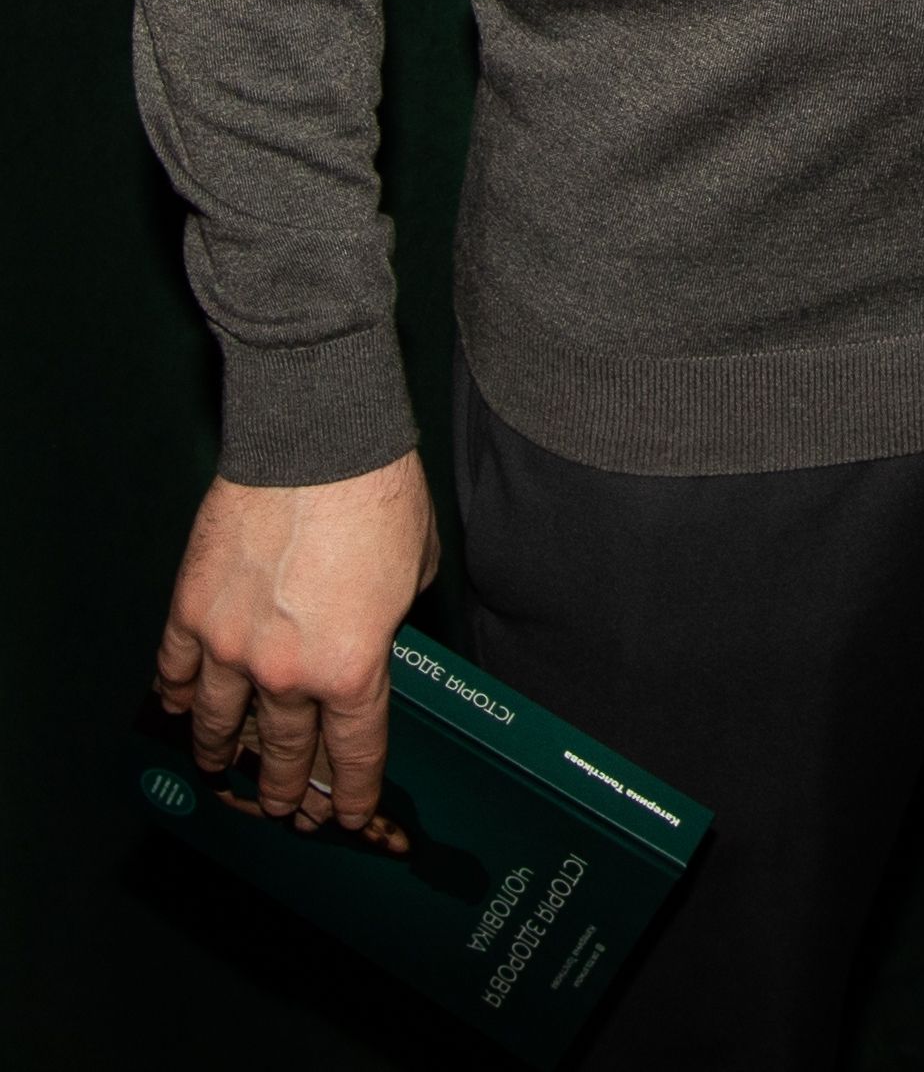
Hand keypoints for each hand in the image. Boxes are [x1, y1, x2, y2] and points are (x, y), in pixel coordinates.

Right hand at [153, 453, 437, 831]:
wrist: (318, 443)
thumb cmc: (380, 498)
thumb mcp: (416, 572)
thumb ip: (391, 621)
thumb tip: (374, 634)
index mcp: (351, 669)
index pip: (351, 752)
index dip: (346, 791)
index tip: (340, 816)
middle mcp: (286, 674)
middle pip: (281, 750)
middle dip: (284, 789)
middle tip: (281, 810)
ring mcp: (230, 646)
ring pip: (217, 723)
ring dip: (220, 754)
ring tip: (219, 772)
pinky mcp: (191, 610)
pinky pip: (173, 671)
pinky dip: (173, 696)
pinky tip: (175, 710)